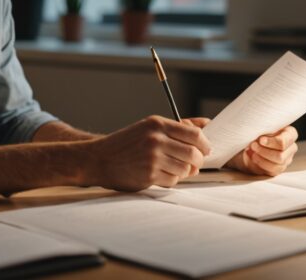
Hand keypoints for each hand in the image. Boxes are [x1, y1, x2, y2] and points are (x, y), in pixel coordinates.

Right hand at [87, 115, 210, 190]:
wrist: (99, 158)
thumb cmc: (126, 143)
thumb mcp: (148, 128)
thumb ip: (176, 127)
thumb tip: (206, 125)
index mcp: (157, 124)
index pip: (194, 134)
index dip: (204, 144)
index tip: (205, 149)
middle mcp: (155, 139)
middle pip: (193, 153)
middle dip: (198, 161)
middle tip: (195, 163)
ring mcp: (152, 158)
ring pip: (185, 169)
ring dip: (185, 171)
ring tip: (174, 167)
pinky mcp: (149, 175)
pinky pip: (173, 180)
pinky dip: (172, 179)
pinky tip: (161, 173)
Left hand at [226, 126, 298, 175]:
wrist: (251, 143)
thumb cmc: (259, 131)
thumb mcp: (262, 126)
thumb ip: (264, 127)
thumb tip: (258, 132)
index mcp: (290, 133)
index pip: (286, 140)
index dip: (272, 141)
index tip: (260, 139)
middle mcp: (291, 147)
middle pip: (281, 154)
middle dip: (264, 150)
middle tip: (253, 144)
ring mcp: (286, 159)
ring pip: (277, 163)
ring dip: (261, 156)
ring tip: (251, 149)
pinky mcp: (279, 168)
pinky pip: (272, 170)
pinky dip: (259, 162)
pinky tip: (252, 155)